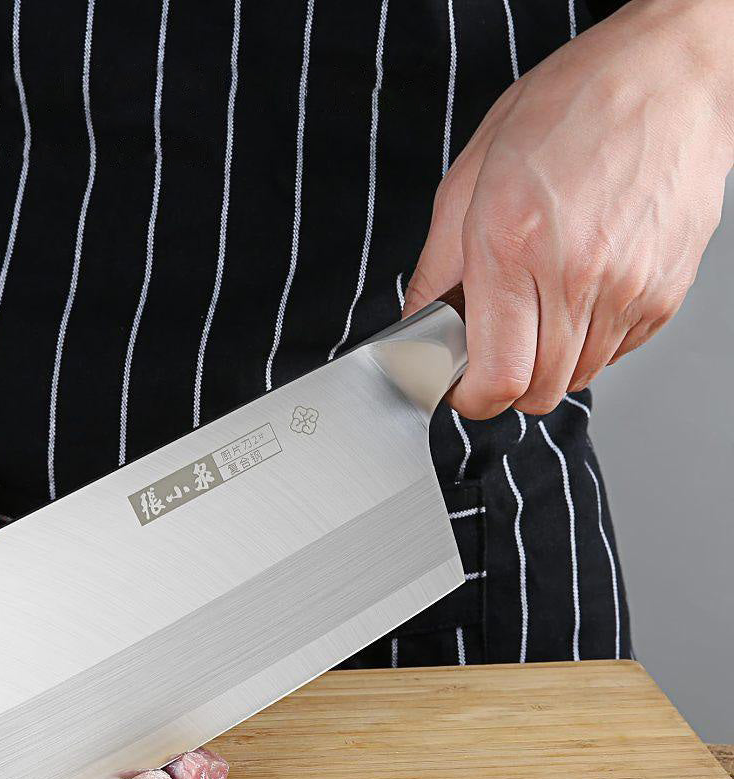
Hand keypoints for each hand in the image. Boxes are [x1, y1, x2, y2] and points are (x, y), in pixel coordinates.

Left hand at [403, 0, 732, 418]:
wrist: (667, 77)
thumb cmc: (572, 110)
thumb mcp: (469, 179)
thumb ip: (435, 267)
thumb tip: (415, 324)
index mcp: (513, 247)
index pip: (496, 377)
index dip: (471, 398)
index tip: (459, 386)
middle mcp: (576, 275)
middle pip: (537, 391)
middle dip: (505, 384)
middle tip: (492, 348)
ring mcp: (629, 288)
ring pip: (576, 378)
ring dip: (547, 364)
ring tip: (537, 310)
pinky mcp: (665, 293)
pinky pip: (614, 354)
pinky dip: (588, 343)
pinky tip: (576, 297)